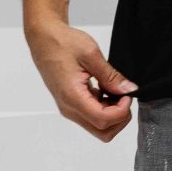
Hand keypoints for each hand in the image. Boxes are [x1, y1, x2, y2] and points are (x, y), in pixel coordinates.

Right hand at [26, 22, 139, 139]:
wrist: (44, 39)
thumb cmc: (61, 43)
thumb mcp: (91, 55)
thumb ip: (111, 76)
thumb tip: (128, 90)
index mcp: (72, 96)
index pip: (103, 120)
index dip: (121, 111)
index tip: (126, 95)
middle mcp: (69, 108)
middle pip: (102, 131)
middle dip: (119, 118)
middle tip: (123, 96)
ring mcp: (69, 108)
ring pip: (98, 126)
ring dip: (112, 114)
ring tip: (113, 90)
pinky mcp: (71, 104)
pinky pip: (91, 116)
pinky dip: (104, 108)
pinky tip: (105, 90)